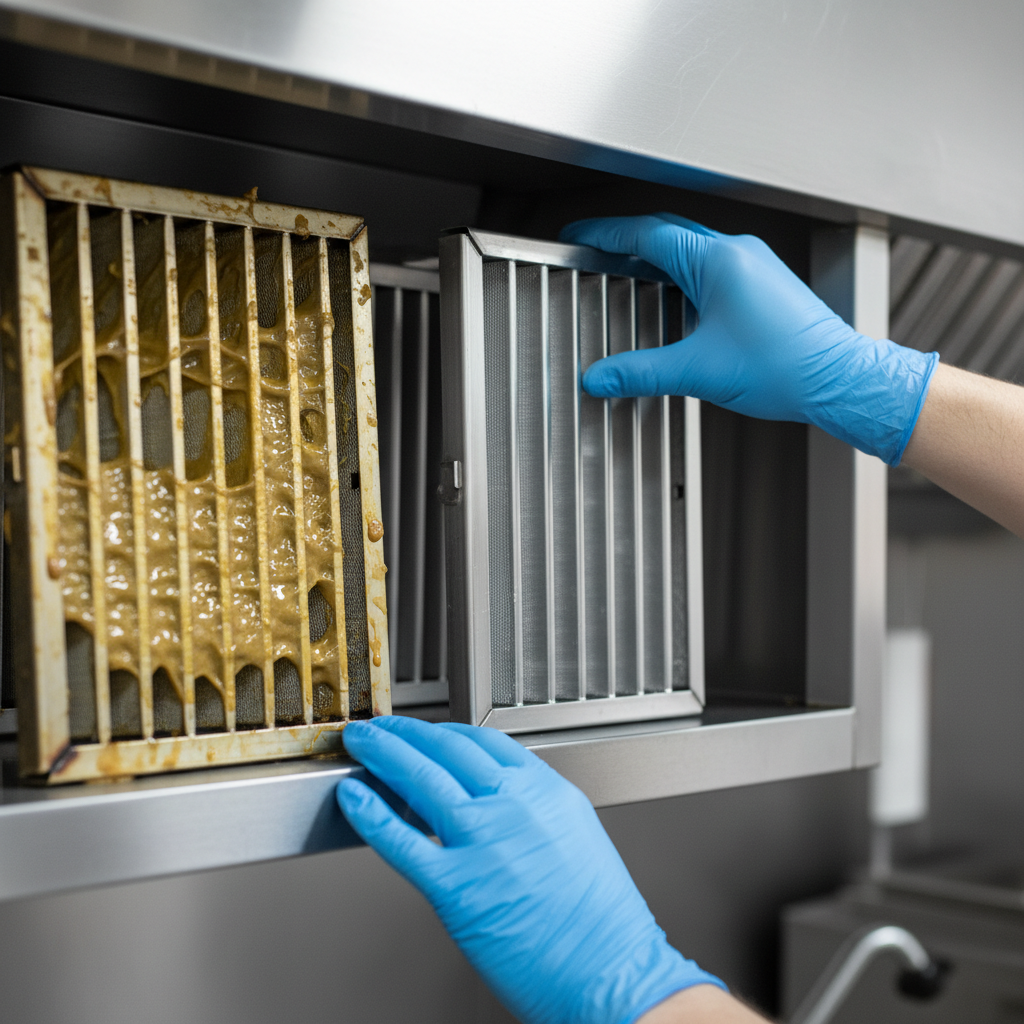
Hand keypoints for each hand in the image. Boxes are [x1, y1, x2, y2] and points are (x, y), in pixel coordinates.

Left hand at [337, 716, 723, 1023]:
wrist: (611, 974)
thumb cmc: (601, 922)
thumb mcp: (575, 836)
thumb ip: (533, 808)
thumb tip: (497, 798)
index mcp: (545, 791)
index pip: (483, 742)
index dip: (443, 731)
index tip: (425, 731)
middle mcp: (513, 806)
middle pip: (446, 750)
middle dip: (405, 733)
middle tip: (381, 727)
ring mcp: (483, 842)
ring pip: (420, 780)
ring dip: (383, 754)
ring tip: (362, 744)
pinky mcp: (456, 887)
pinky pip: (402, 841)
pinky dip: (371, 815)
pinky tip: (355, 799)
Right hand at [559, 214, 938, 466]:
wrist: (839, 380)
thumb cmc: (786, 367)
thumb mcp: (698, 371)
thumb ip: (640, 373)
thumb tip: (600, 377)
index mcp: (718, 260)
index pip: (647, 234)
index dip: (606, 234)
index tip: (579, 235)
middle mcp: (738, 253)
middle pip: (668, 234)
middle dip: (626, 241)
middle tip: (594, 249)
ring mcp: (753, 266)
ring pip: (691, 249)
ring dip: (655, 258)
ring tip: (625, 273)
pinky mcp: (762, 284)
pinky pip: (711, 267)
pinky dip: (681, 276)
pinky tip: (673, 301)